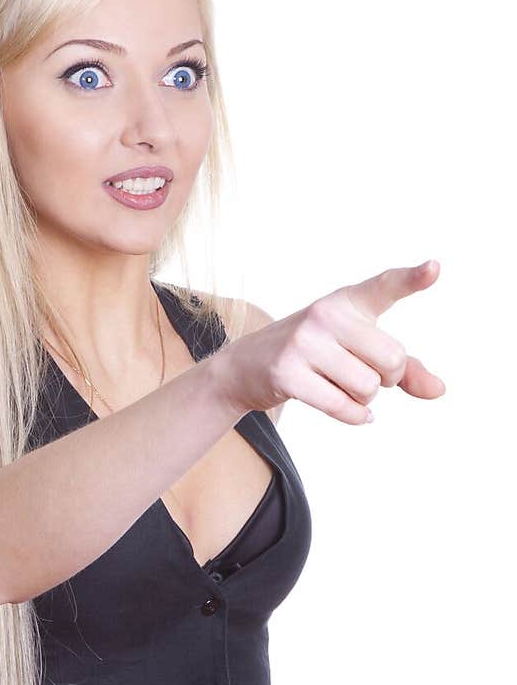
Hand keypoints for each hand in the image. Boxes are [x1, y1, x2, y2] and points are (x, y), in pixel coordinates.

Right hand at [214, 259, 445, 424]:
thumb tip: (439, 391)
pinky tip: (352, 411)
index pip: (384, 286)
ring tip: (342, 386)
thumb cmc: (315, 354)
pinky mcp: (288, 373)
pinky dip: (356, 416)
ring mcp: (304, 343)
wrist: (247, 366)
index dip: (413, 279)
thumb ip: (404, 368)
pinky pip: (344, 407)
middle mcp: (326, 314)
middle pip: (392, 359)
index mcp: (347, 301)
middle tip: (364, 374)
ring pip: (368, 386)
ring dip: (364, 398)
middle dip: (387, 378)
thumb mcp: (356, 349)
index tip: (435, 267)